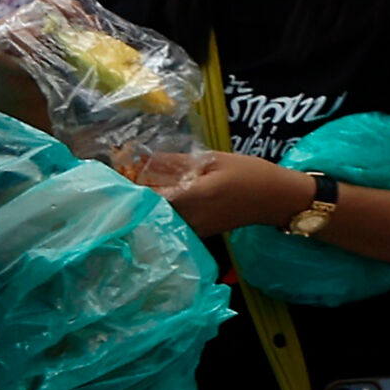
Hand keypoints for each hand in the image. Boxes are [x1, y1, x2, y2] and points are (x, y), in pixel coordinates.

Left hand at [120, 147, 321, 240]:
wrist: (277, 199)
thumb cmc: (250, 174)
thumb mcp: (215, 160)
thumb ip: (177, 162)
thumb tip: (142, 158)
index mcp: (192, 196)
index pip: (147, 196)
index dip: (126, 186)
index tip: (111, 174)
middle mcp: (188, 218)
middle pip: (147, 211)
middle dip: (130, 196)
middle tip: (116, 179)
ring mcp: (192, 228)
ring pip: (156, 219)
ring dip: (142, 205)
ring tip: (131, 187)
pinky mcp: (197, 232)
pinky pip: (169, 222)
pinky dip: (158, 212)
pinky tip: (154, 199)